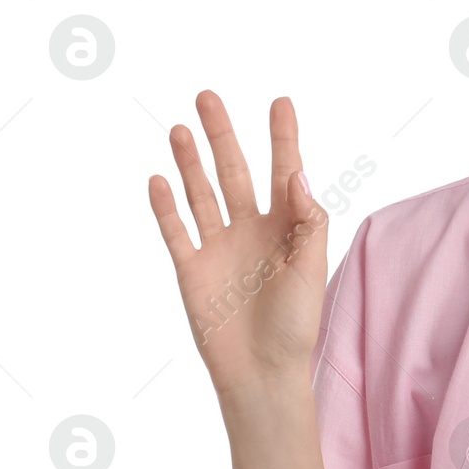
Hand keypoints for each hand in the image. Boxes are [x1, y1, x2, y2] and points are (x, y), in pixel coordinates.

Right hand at [147, 92, 328, 397]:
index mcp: (287, 227)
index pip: (284, 171)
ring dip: (190, 161)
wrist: (262, 371)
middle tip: (207, 96)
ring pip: (202, 193)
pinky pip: (176, 230)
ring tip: (180, 128)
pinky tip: (157, 178)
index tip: (280, 101)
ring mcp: (219, 247)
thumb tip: (298, 175)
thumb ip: (308, 221)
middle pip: (234, 171)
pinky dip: (165, 206)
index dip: (283, 137)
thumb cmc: (295, 324)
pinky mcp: (192, 269)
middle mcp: (251, 230)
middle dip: (222, 135)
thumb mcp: (310, 268)